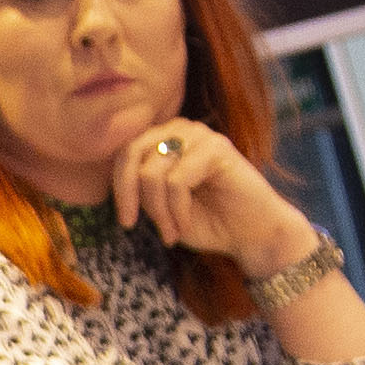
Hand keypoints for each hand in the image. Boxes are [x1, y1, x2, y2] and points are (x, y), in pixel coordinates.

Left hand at [111, 118, 317, 275]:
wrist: (251, 234)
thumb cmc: (206, 220)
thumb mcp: (159, 204)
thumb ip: (139, 186)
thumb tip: (112, 179)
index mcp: (164, 138)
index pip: (124, 151)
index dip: (119, 187)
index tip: (126, 221)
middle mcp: (180, 129)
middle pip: (131, 154)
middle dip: (130, 195)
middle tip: (135, 224)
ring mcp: (200, 135)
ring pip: (152, 172)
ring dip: (157, 210)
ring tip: (171, 230)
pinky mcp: (217, 148)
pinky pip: (176, 181)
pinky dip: (175, 210)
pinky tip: (184, 225)